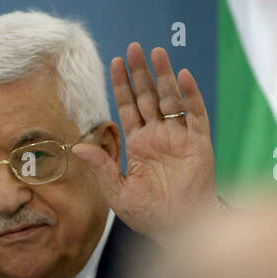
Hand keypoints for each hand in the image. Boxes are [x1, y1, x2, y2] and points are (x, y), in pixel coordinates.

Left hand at [72, 42, 219, 242]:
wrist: (179, 229)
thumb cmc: (149, 215)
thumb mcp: (117, 192)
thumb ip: (101, 166)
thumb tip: (76, 146)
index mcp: (138, 145)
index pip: (128, 108)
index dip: (122, 86)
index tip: (116, 62)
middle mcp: (158, 137)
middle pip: (148, 97)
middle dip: (141, 73)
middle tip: (134, 47)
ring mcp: (180, 138)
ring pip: (171, 100)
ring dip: (164, 77)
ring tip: (156, 53)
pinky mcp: (199, 144)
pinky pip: (196, 115)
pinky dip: (191, 96)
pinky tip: (183, 77)